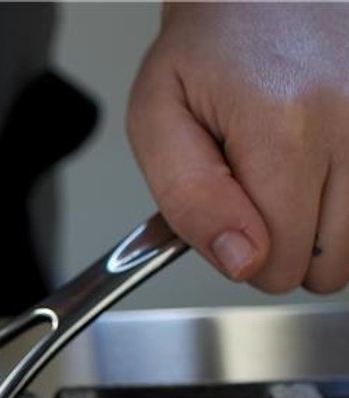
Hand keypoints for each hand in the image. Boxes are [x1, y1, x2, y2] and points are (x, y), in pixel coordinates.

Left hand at [128, 2, 348, 294]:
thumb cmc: (209, 46)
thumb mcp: (157, 119)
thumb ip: (188, 201)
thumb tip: (241, 262)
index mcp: (284, 127)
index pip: (276, 264)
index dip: (244, 254)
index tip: (231, 212)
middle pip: (328, 264)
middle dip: (287, 246)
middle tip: (260, 191)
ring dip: (326, 230)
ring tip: (294, 177)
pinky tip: (326, 172)